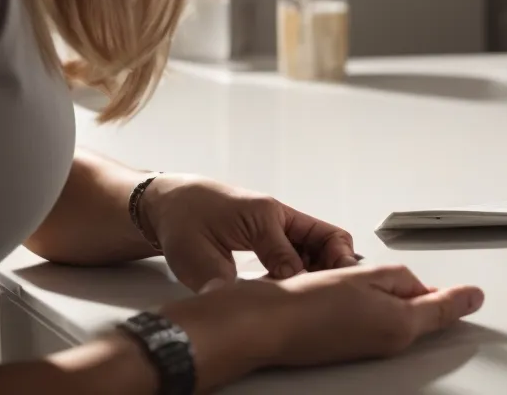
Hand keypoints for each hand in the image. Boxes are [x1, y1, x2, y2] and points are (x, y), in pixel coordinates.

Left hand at [141, 174, 357, 289]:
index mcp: (265, 216)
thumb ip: (221, 279)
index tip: (298, 306)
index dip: (300, 285)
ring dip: (325, 267)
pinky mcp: (274, 231)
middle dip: (336, 267)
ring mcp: (279, 222)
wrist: (170, 201)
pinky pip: (305, 248)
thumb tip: (241, 305)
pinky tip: (300, 287)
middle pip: (328, 240)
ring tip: (318, 295)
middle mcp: (279, 216)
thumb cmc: (182, 221)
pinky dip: (312, 266)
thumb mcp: (197, 254)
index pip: (298, 258)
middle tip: (332, 297)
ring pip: (321, 244)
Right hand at [201, 264, 484, 368]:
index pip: (443, 309)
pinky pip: (373, 320)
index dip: (462, 299)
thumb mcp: (363, 276)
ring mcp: (367, 346)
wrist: (265, 326)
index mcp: (400, 324)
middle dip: (419, 291)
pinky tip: (352, 293)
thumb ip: (399, 278)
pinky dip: (372, 304)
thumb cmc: (305, 305)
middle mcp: (388, 341)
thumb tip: (417, 286)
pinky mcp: (348, 345)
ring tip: (366, 280)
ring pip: (395, 314)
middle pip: (419, 311)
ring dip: (392, 296)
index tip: (476, 295)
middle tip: (405, 273)